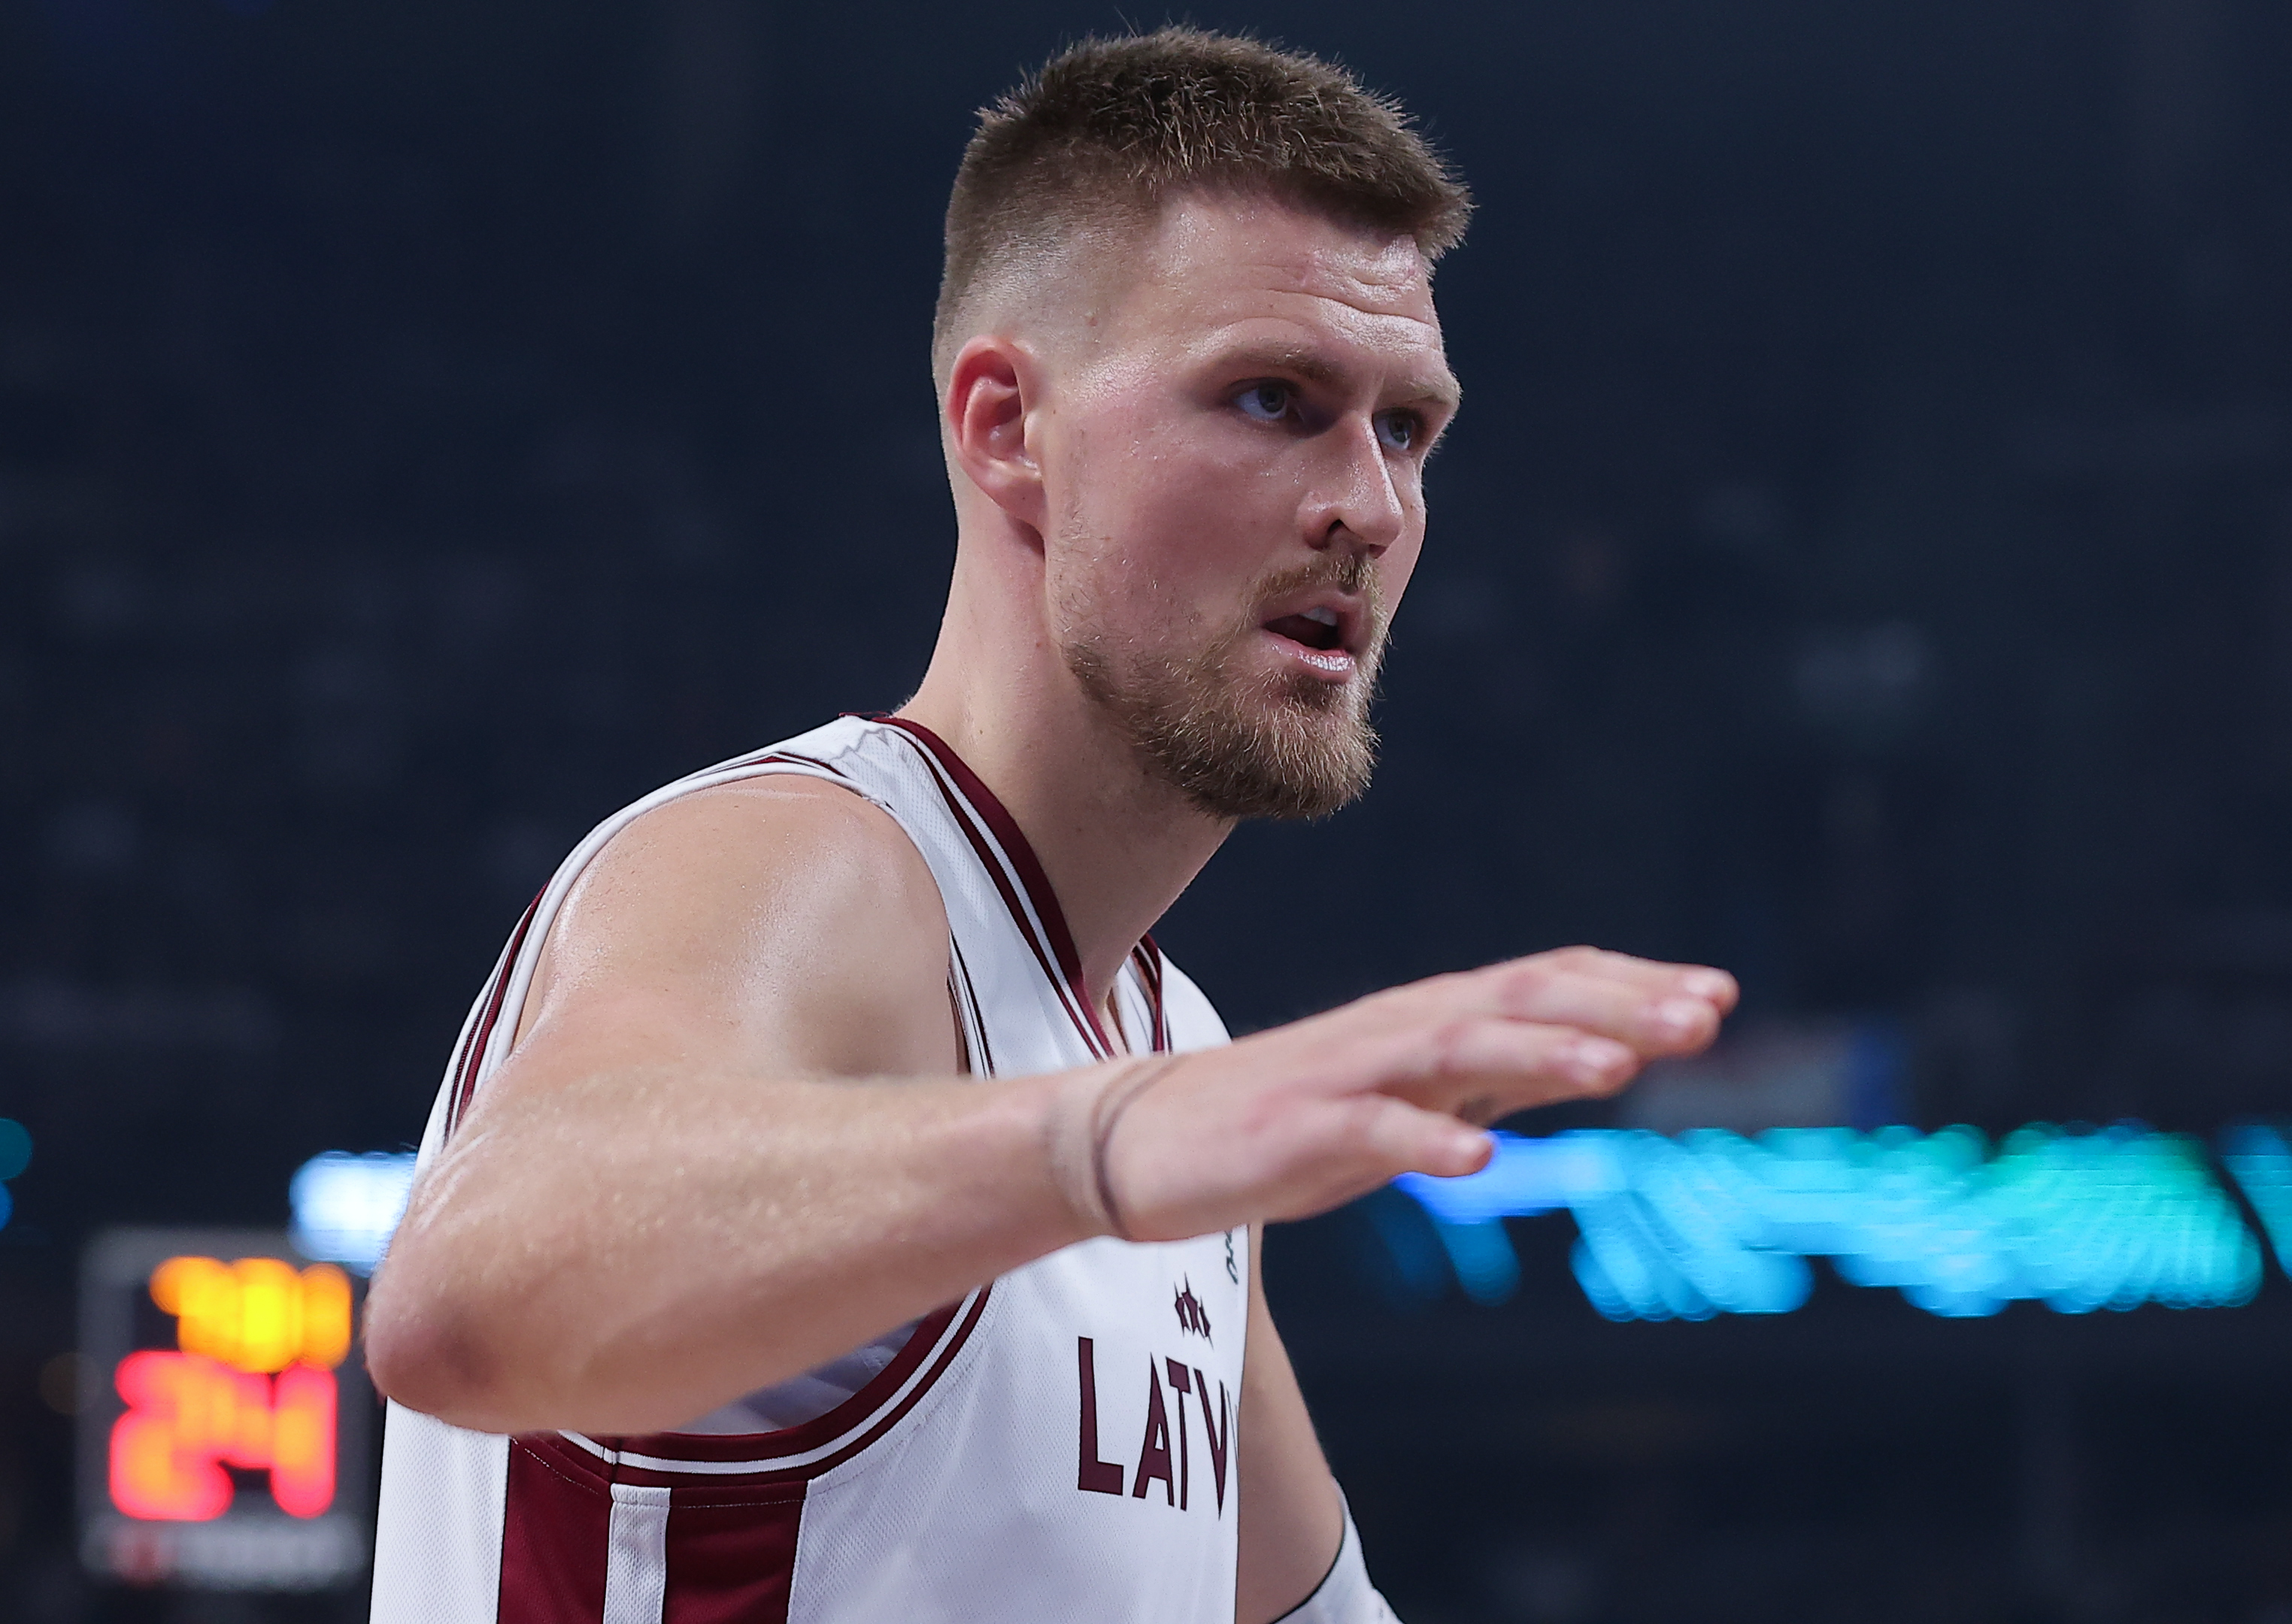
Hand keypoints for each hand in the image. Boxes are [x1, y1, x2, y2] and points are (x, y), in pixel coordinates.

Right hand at [1060, 947, 1734, 1241]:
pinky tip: (1481, 1158)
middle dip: (1614, 1003)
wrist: (1142, 1140)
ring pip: (1454, 1049)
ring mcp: (1345, 1076)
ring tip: (1618, 1066)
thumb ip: (1499, 1073)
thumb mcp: (1412, 1094)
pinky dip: (1425, 1138)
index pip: (1543, 980)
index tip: (1718, 996)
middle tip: (1704, 1019)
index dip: (1630, 983)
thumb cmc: (1289, 1119)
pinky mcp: (1295, 1130)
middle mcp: (1396, 1030)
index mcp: (1428, 1020)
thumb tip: (1605, 1052)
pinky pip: (1368, 1132)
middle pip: (1515, 998)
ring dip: (1539, 1052)